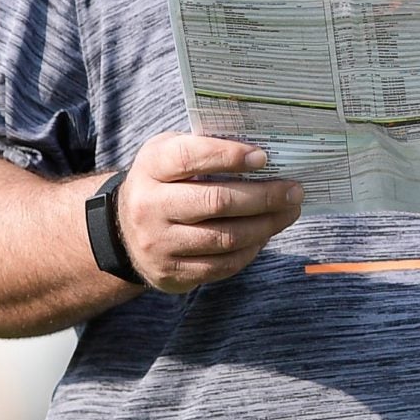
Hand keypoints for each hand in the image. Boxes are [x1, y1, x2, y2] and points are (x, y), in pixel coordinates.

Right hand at [116, 133, 303, 292]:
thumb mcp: (171, 153)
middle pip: (216, 201)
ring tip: (289, 212)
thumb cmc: (165, 181)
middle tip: (295, 191)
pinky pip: (222, 265)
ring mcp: (158, 243)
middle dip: (263, 196)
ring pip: (225, 238)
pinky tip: (265, 235)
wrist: (124, 229)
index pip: (189, 157)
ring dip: (266, 225)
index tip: (264, 157)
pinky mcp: (171, 272)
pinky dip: (251, 250)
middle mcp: (149, 205)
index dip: (228, 155)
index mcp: (151, 166)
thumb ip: (207, 147)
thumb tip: (265, 152)